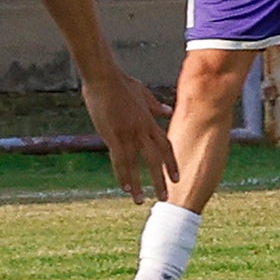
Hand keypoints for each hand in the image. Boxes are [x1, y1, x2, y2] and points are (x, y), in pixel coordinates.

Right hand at [80, 69, 177, 203]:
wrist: (104, 78)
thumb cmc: (121, 82)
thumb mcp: (143, 94)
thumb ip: (156, 106)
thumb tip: (168, 111)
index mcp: (149, 122)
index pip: (165, 146)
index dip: (171, 163)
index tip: (175, 178)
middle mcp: (142, 131)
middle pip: (155, 160)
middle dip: (160, 180)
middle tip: (165, 198)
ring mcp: (127, 134)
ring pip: (136, 165)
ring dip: (139, 184)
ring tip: (140, 201)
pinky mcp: (112, 136)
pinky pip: (119, 160)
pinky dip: (122, 175)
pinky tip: (124, 188)